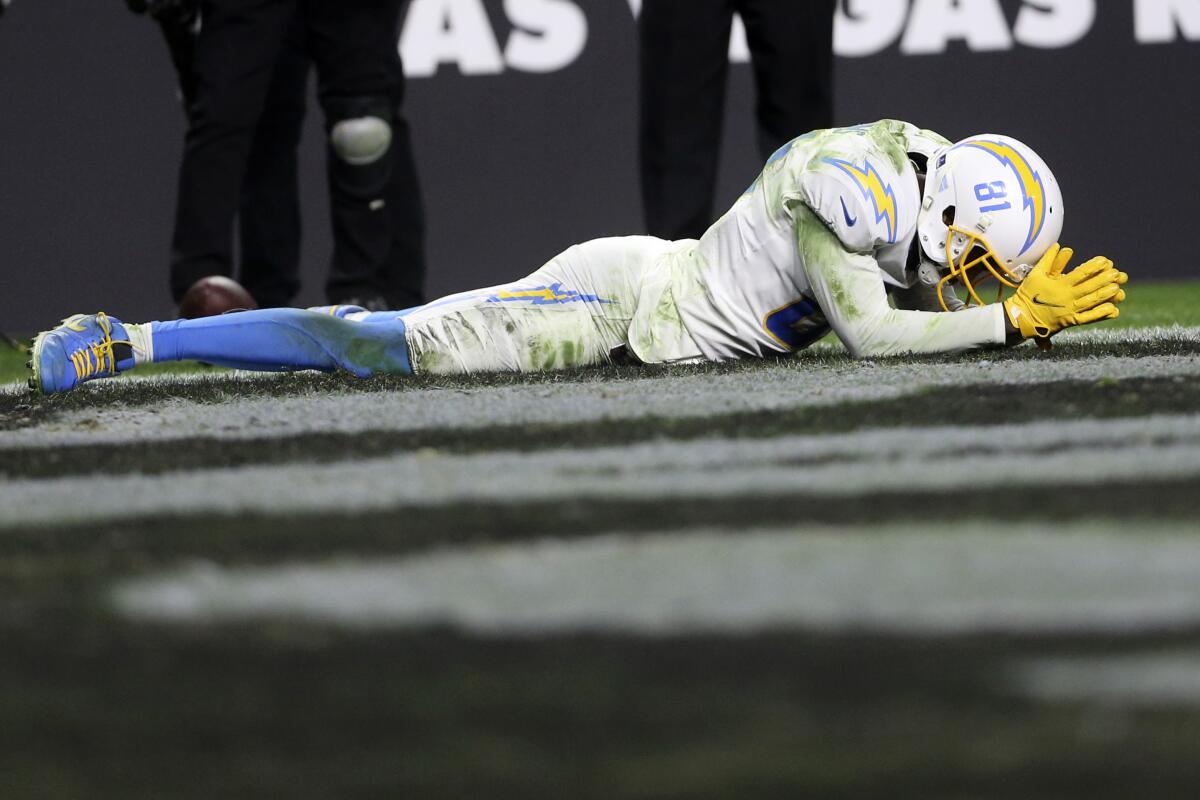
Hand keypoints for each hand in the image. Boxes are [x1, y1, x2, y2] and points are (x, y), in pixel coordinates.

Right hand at [1002, 243, 1127, 341]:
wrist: (1021, 317)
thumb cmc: (1028, 294)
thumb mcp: (1036, 274)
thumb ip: (1048, 259)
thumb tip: (1057, 245)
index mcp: (1059, 285)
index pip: (1080, 274)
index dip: (1094, 266)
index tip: (1105, 260)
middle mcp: (1067, 298)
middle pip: (1090, 287)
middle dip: (1104, 279)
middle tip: (1117, 273)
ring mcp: (1069, 310)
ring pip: (1091, 301)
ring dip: (1105, 295)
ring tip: (1117, 288)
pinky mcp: (1070, 321)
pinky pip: (1088, 318)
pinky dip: (1101, 314)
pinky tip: (1112, 309)